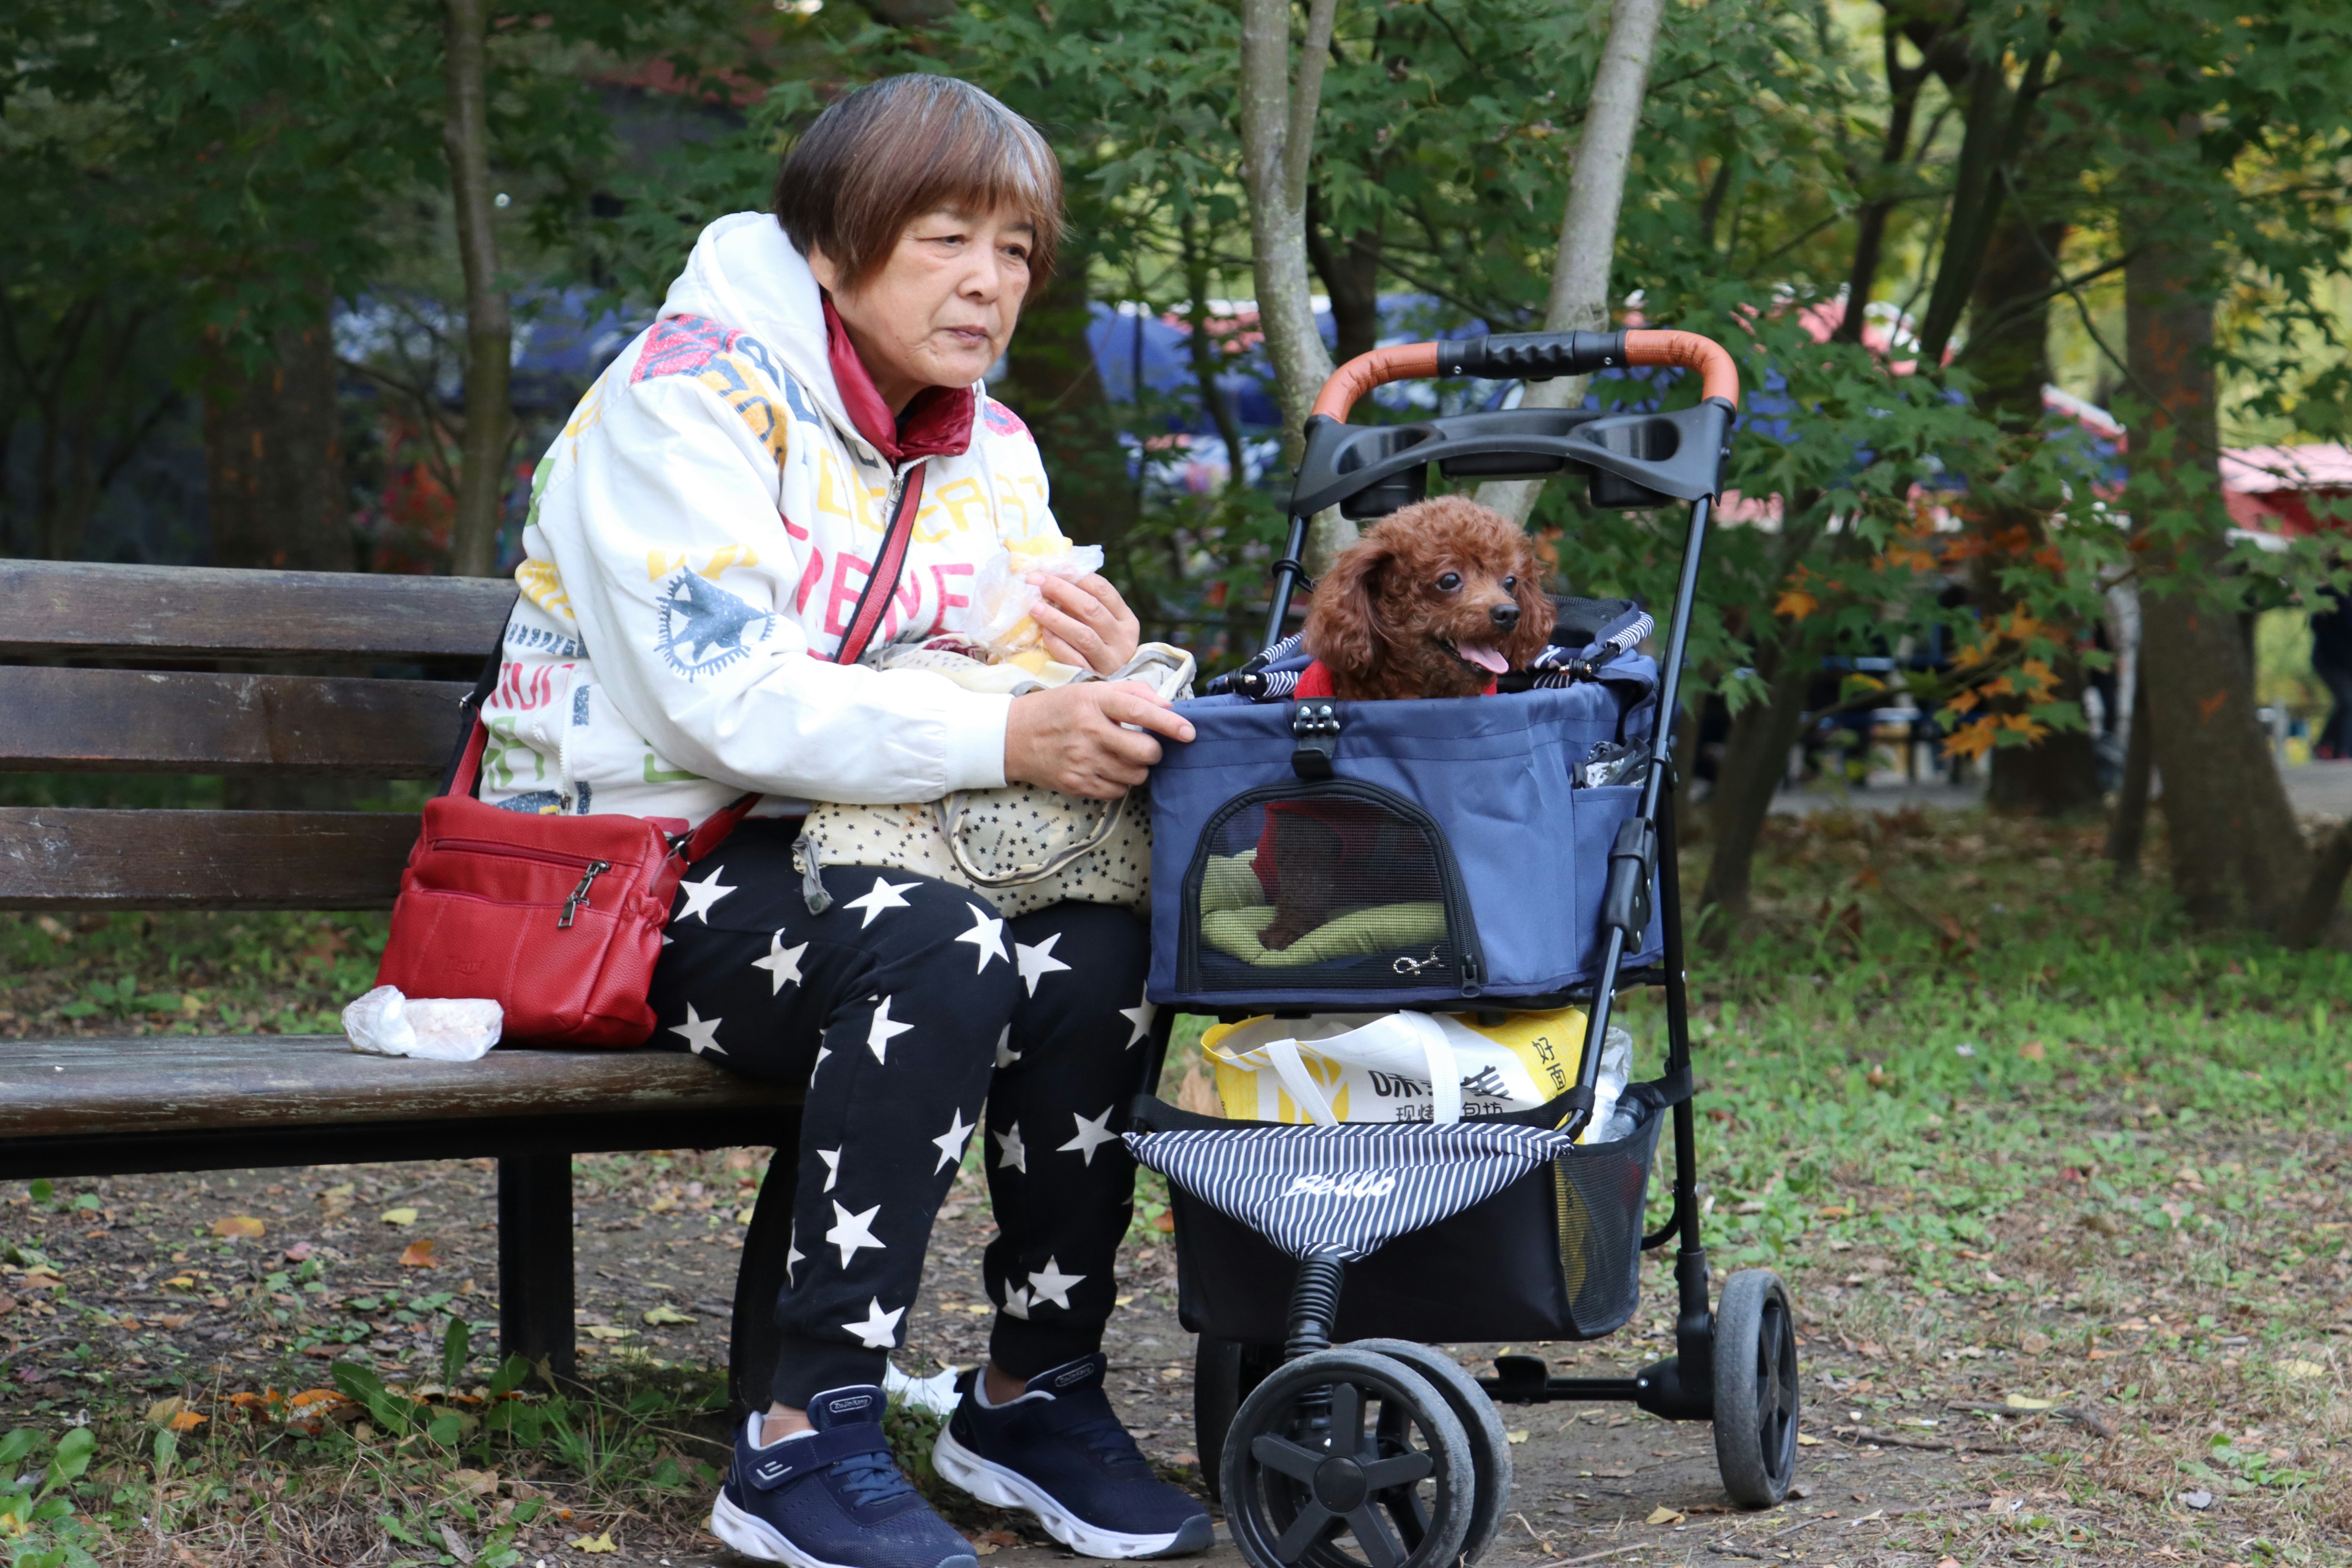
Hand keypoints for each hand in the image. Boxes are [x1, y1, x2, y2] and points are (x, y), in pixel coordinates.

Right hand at [1004, 680, 1194, 798]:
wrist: (1012, 736)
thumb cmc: (1057, 710)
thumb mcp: (1089, 690)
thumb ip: (1131, 693)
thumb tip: (1168, 705)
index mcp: (1093, 702)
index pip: (1140, 712)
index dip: (1169, 723)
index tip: (1189, 732)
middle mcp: (1088, 731)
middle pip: (1144, 752)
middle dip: (1154, 752)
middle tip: (1146, 746)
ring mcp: (1081, 761)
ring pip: (1135, 775)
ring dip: (1138, 768)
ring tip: (1124, 757)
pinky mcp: (1076, 784)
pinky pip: (1117, 791)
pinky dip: (1120, 783)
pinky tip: (1108, 769)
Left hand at [1032, 572, 1140, 673]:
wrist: (1111, 694)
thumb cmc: (1099, 649)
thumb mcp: (1103, 626)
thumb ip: (1086, 603)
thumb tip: (1056, 570)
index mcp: (1127, 620)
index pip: (1103, 590)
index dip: (1075, 576)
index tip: (1050, 568)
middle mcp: (1123, 640)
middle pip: (1091, 609)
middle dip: (1060, 590)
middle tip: (1034, 580)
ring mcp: (1110, 661)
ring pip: (1083, 634)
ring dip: (1055, 617)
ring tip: (1033, 605)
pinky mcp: (1094, 678)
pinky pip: (1074, 659)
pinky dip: (1057, 644)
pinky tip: (1043, 633)